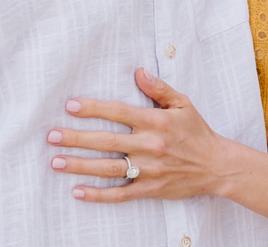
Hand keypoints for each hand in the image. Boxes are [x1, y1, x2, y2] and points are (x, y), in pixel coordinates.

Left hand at [48, 67, 231, 202]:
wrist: (217, 165)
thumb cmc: (197, 132)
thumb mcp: (182, 104)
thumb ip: (159, 88)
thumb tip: (138, 72)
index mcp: (155, 122)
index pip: (118, 112)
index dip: (93, 109)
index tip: (71, 106)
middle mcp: (149, 145)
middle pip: (106, 141)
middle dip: (76, 138)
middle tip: (51, 136)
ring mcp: (148, 170)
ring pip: (108, 168)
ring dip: (80, 165)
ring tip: (56, 161)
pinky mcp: (150, 189)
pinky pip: (120, 194)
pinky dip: (98, 195)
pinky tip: (78, 191)